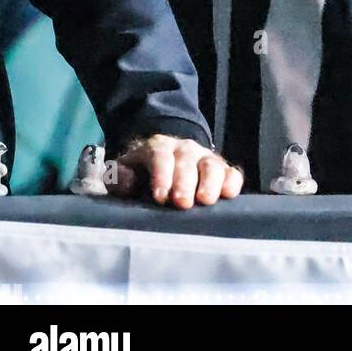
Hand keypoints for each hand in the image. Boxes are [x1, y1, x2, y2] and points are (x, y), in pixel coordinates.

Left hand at [108, 134, 242, 207]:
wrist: (164, 161)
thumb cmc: (142, 174)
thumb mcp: (124, 172)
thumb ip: (120, 177)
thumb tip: (129, 183)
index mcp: (158, 147)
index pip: (160, 156)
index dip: (161, 175)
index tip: (161, 197)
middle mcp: (184, 149)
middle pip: (187, 161)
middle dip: (185, 182)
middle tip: (182, 203)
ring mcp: (205, 158)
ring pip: (211, 164)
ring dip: (210, 182)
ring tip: (206, 200)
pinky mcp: (222, 170)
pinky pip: (231, 172)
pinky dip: (232, 182)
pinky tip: (229, 194)